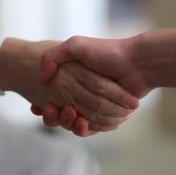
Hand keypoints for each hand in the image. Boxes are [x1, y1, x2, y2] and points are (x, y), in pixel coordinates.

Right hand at [0, 38, 138, 133]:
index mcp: (72, 79)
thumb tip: (43, 76)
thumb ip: (55, 55)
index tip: (36, 106)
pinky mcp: (106, 115)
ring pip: (75, 123)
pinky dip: (87, 129)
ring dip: (69, 124)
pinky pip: (92, 128)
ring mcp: (94, 106)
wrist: (138, 63)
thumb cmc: (107, 52)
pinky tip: (83, 123)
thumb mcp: (77, 45)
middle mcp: (82, 93)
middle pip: (61, 113)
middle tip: (51, 111)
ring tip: (72, 117)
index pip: (50, 97)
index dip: (42, 104)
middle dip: (54, 116)